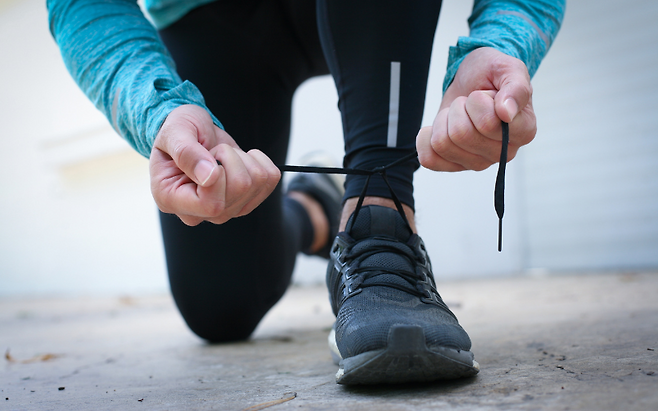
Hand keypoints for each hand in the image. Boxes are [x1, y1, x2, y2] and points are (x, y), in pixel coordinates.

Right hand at [149, 105, 280, 225]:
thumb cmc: (177, 132)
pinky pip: (270, 179)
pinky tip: (239, 158)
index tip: (208, 155)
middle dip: (231, 158)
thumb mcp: (174, 132)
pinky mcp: (245, 201)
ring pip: (256, 184)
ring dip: (243, 158)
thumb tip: (210, 177)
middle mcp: (199, 213)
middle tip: (213, 151)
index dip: (219, 174)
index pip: (212, 205)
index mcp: (172, 200)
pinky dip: (260, 160)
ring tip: (222, 155)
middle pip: (240, 190)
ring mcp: (225, 210)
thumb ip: (187, 153)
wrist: (192, 133)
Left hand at [417, 47, 536, 171]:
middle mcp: (503, 153)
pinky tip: (441, 126)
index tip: (487, 94)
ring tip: (459, 112)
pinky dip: (427, 137)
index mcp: (523, 131)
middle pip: (460, 134)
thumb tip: (506, 113)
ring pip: (442, 144)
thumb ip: (515, 88)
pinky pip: (429, 159)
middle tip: (469, 102)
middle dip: (459, 108)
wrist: (472, 80)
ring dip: (444, 120)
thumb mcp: (509, 69)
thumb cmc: (493, 75)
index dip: (478, 101)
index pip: (487, 123)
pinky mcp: (455, 166)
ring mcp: (479, 163)